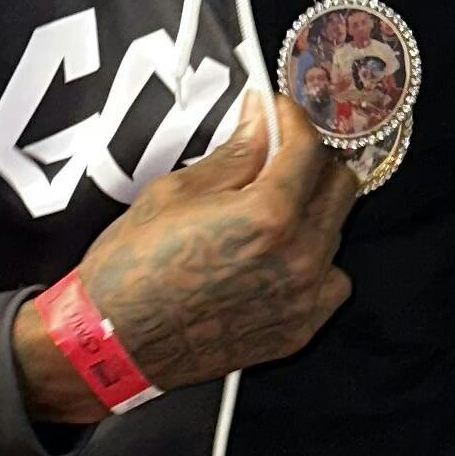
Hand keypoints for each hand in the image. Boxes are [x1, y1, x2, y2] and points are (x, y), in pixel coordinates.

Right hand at [13, 92, 357, 423]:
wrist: (115, 343)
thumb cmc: (133, 267)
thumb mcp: (176, 192)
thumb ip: (234, 155)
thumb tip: (261, 122)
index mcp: (269, 215)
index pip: (308, 147)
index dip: (290, 118)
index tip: (274, 112)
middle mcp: (299, 257)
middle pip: (339, 186)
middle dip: (309, 160)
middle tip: (275, 155)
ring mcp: (304, 298)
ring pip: (336, 231)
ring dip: (310, 210)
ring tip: (268, 209)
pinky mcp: (300, 328)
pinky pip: (330, 279)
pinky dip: (312, 261)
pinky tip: (275, 257)